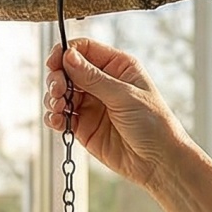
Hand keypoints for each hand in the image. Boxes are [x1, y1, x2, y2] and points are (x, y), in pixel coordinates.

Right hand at [43, 39, 198, 190]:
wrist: (158, 162)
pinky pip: (61, 117)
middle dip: (57, 78)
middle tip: (57, 91)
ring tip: (59, 108)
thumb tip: (68, 56)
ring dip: (53, 99)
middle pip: (67, 70)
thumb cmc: (153, 124)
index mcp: (117, 66)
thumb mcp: (124, 95)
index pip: (84, 50)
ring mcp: (91, 105)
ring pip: (60, 93)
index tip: (54, 64)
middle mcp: (102, 83)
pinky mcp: (84, 126)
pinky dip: (54, 117)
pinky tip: (58, 122)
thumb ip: (93, 77)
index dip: (65, 53)